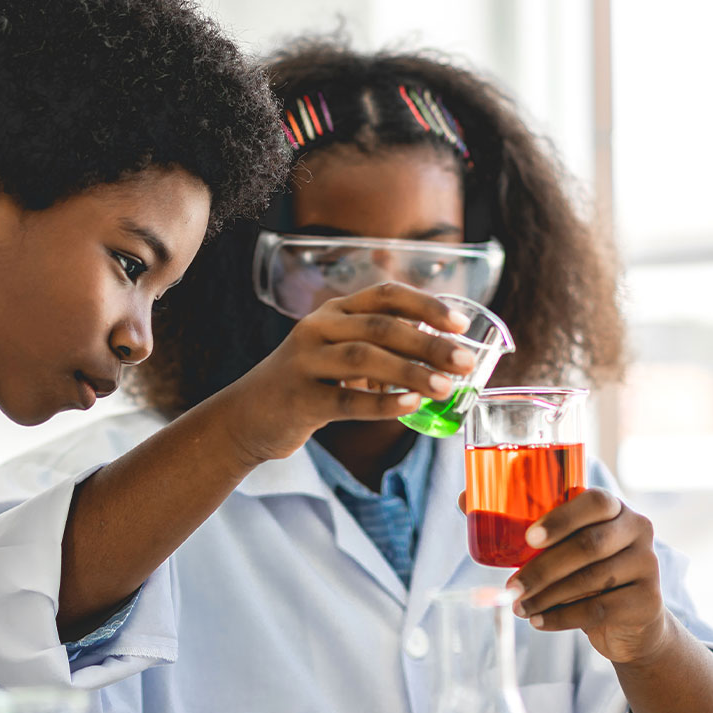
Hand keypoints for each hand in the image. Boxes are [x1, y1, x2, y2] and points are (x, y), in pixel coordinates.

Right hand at [217, 283, 476, 463]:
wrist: (248, 416)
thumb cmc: (308, 385)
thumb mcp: (338, 354)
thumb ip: (381, 348)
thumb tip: (445, 356)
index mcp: (334, 311)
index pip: (385, 295)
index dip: (426, 305)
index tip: (461, 324)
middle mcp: (318, 328)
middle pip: (381, 326)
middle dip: (428, 342)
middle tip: (465, 361)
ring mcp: (305, 361)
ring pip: (365, 359)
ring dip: (411, 372)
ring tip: (445, 387)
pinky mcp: (298, 398)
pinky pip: (346, 400)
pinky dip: (382, 403)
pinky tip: (410, 406)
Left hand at [506, 490, 671, 665]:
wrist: (635, 623)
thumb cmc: (591, 578)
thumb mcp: (572, 552)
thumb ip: (543, 537)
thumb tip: (478, 518)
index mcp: (618, 509)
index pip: (596, 502)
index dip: (562, 519)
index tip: (529, 539)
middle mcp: (639, 531)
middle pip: (589, 545)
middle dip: (543, 568)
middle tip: (512, 586)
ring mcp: (647, 565)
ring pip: (590, 580)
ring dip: (547, 596)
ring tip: (519, 607)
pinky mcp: (647, 601)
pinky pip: (597, 609)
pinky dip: (560, 618)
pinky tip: (538, 622)